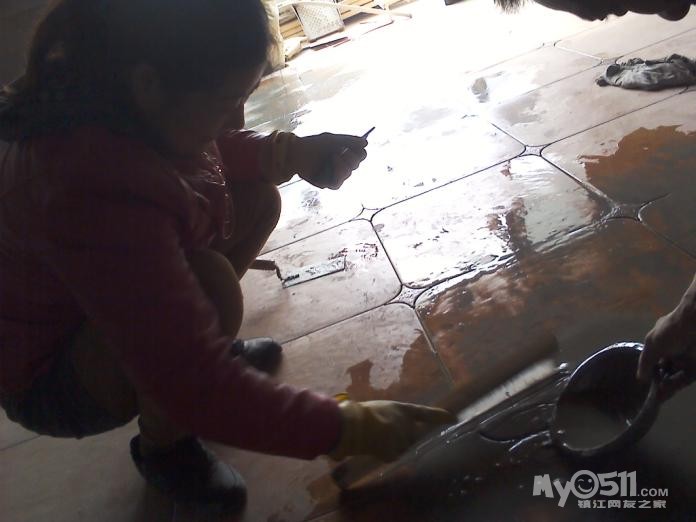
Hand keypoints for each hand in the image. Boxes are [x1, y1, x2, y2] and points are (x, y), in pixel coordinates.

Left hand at [288, 133, 367, 188]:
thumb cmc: (313, 144)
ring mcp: (334, 175)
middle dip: (351, 158)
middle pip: (356, 165)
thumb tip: (366, 143)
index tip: (357, 147)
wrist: (296, 152)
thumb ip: (348, 141)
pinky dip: (336, 173)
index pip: (360, 155)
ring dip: (343, 165)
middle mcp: (341, 164)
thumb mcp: (332, 140)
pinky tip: (332, 164)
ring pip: (347, 174)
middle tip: (342, 151)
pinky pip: (337, 183)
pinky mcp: (326, 183)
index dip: (360, 153)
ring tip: (334, 156)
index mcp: (344, 153)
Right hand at [329, 400, 456, 461]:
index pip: (427, 414)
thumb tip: (390, 427)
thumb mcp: (382, 409)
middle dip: (408, 436)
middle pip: (415, 434)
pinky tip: (374, 448)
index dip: (439, 416)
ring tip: (377, 439)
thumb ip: (392, 417)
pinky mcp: (394, 453)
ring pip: (403, 447)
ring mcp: (403, 440)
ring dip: (395, 445)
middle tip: (390, 433)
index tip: (453, 418)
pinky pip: (392, 455)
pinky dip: (384, 453)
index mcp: (404, 410)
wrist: (356, 426)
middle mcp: (408, 425)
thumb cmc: (364, 413)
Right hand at [637, 274, 695, 398]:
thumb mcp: (653, 345)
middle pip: (665, 370)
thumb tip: (640, 378)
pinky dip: (676, 385)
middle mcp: (674, 351)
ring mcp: (686, 358)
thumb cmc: (671, 331)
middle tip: (650, 394)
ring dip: (666, 385)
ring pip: (675, 376)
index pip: (654, 359)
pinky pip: (686, 378)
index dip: (649, 371)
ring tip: (657, 396)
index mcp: (661, 342)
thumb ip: (645, 362)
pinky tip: (666, 391)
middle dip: (658, 381)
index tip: (643, 383)